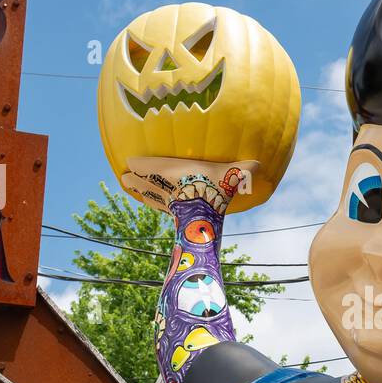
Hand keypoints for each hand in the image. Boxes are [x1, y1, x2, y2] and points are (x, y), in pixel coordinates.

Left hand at [121, 156, 260, 213]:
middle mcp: (169, 190)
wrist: (206, 219)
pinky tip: (143, 202)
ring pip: (148, 196)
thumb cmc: (217, 193)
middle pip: (147, 184)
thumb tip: (258, 164)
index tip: (128, 163)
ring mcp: (169, 205)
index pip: (153, 169)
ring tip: (126, 186)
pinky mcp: (173, 216)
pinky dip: (148, 203)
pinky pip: (157, 207)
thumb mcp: (232, 176)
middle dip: (134, 181)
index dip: (140, 166)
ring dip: (137, 191)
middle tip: (122, 177)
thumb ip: (243, 169)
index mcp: (176, 176)